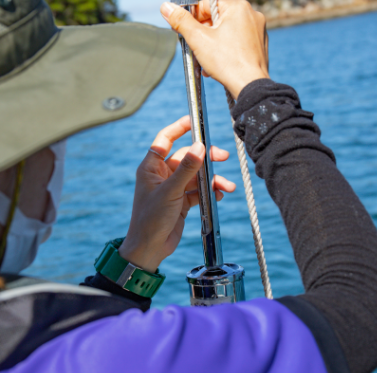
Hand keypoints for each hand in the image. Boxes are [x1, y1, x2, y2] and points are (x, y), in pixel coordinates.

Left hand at [118, 116, 235, 271]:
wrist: (150, 248)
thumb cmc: (151, 219)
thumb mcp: (170, 191)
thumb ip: (187, 169)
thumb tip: (199, 146)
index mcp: (151, 167)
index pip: (165, 140)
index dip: (179, 128)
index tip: (194, 120)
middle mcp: (162, 175)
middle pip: (187, 158)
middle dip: (205, 158)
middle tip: (223, 156)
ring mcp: (172, 189)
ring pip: (196, 176)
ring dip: (212, 180)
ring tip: (227, 186)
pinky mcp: (181, 202)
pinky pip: (199, 191)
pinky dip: (210, 192)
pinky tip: (219, 195)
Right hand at [160, 0, 268, 98]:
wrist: (250, 86)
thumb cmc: (227, 62)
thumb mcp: (198, 39)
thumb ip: (181, 21)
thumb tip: (166, 7)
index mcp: (238, 6)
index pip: (207, 2)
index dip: (193, 15)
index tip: (185, 29)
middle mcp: (251, 14)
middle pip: (218, 15)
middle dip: (203, 30)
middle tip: (195, 44)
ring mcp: (258, 29)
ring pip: (227, 29)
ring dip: (213, 41)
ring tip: (206, 57)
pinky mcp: (259, 44)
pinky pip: (238, 40)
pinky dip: (226, 48)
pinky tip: (219, 62)